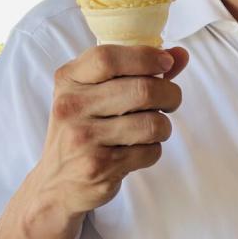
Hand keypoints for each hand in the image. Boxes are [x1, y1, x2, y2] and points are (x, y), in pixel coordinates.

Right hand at [30, 45, 188, 217]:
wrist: (56, 184)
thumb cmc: (85, 129)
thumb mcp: (96, 93)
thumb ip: (138, 71)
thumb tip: (180, 54)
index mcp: (68, 80)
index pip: (107, 57)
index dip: (145, 57)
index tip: (167, 62)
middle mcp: (71, 107)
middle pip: (142, 90)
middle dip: (170, 94)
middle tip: (171, 101)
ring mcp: (83, 138)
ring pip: (152, 123)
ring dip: (164, 126)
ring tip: (154, 128)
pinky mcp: (99, 167)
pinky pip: (150, 151)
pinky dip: (153, 150)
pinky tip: (138, 151)